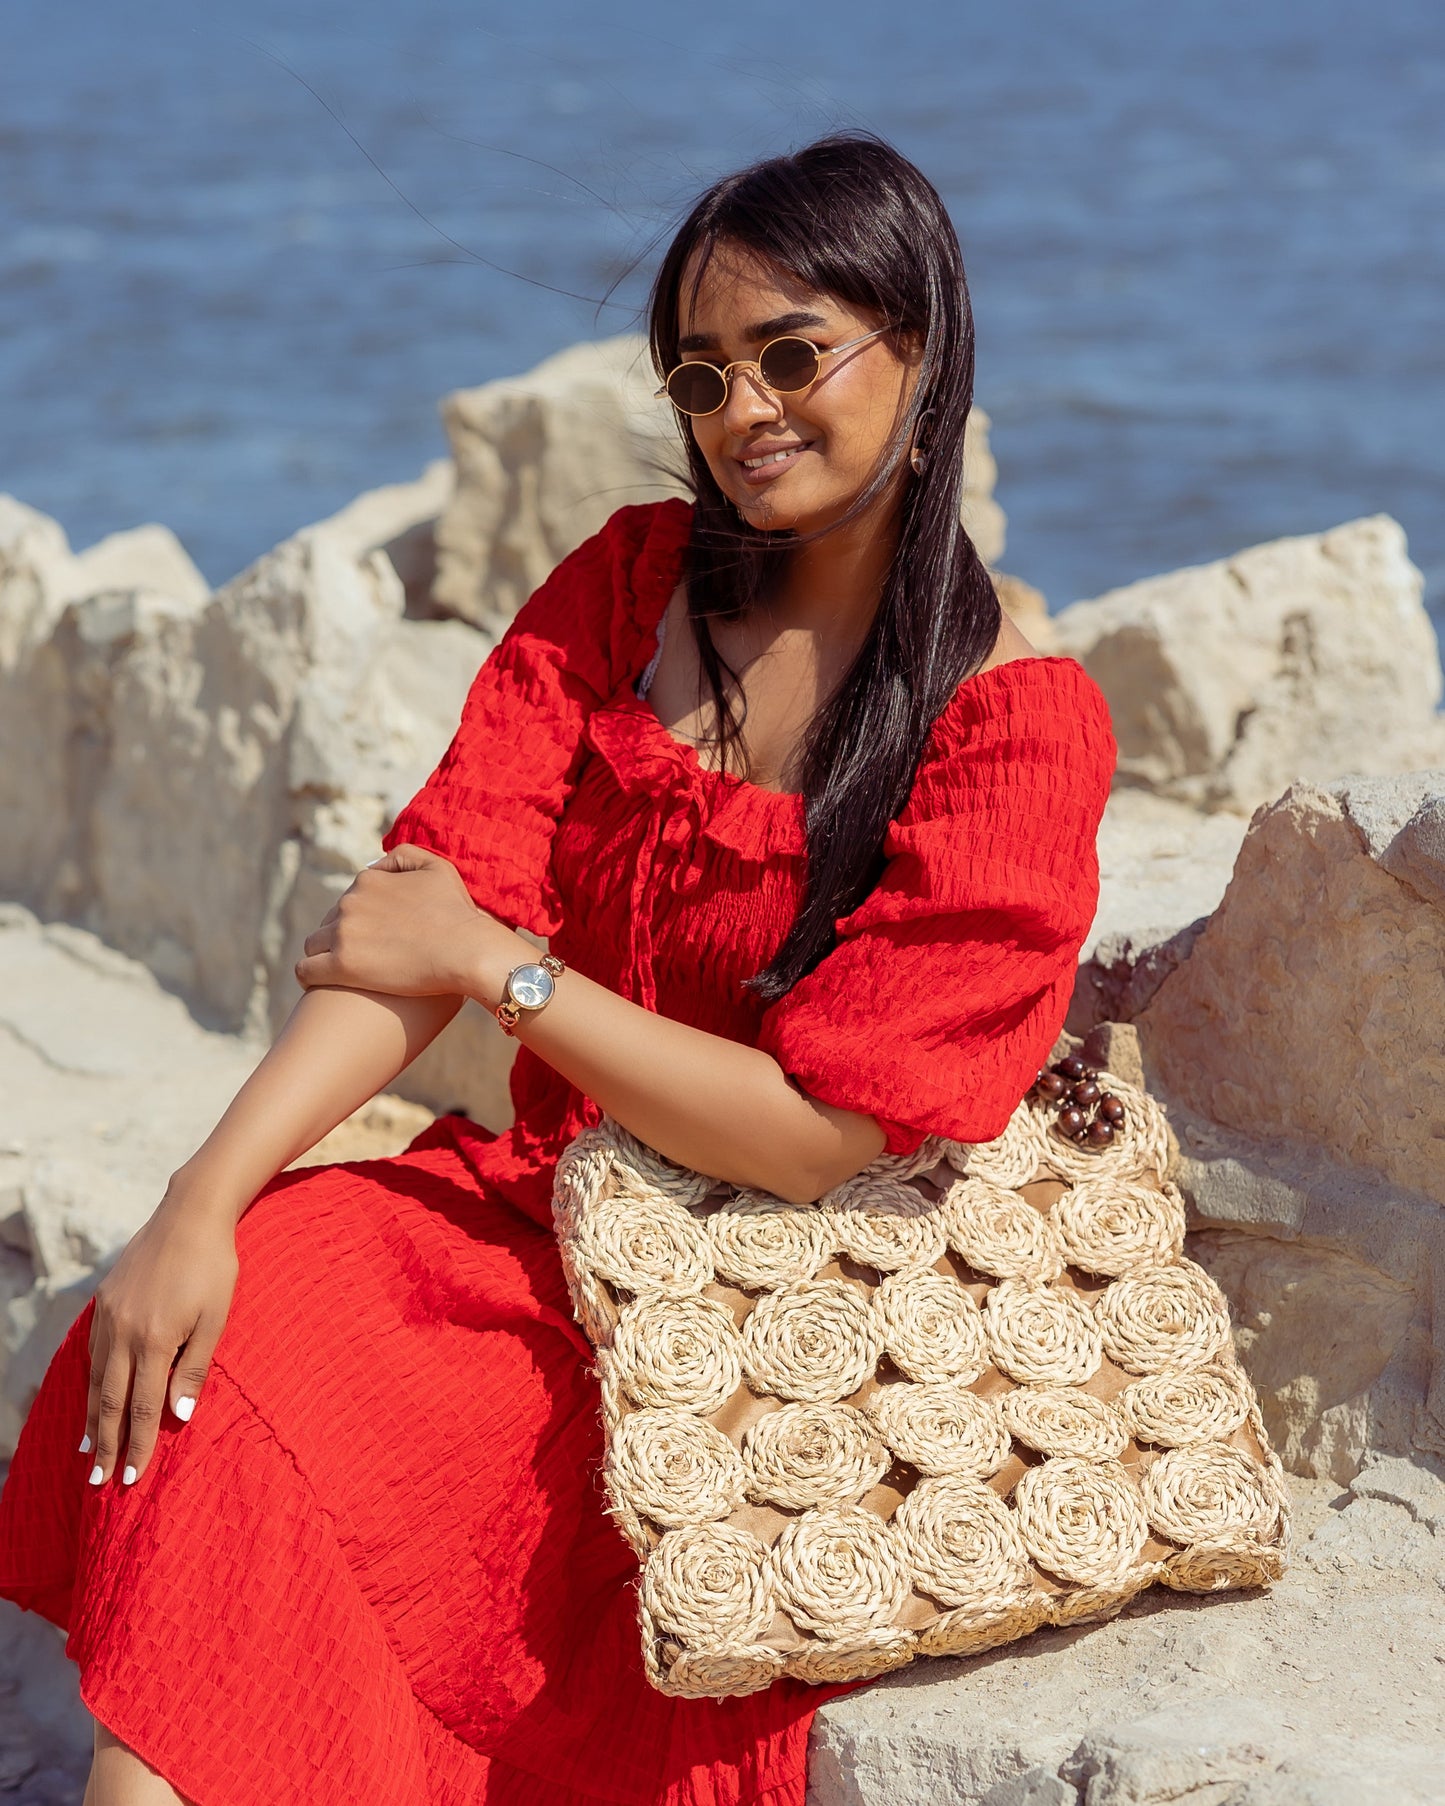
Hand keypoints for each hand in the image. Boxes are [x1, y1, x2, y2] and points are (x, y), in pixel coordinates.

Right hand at [83, 1193, 239, 1485]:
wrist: (189, 1216)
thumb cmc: (214, 1268)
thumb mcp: (216, 1318)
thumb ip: (195, 1368)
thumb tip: (178, 1417)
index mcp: (156, 1339)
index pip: (142, 1406)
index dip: (137, 1444)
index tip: (133, 1477)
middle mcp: (124, 1331)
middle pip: (111, 1401)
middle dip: (106, 1445)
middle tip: (99, 1483)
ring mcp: (108, 1316)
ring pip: (96, 1380)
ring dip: (92, 1420)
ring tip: (87, 1453)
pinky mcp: (102, 1302)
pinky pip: (92, 1353)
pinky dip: (90, 1383)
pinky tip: (92, 1401)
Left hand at [294, 844, 509, 998]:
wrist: (467, 951)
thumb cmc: (458, 913)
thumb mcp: (436, 867)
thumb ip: (403, 856)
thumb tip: (374, 864)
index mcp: (368, 881)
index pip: (349, 899)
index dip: (361, 918)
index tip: (376, 936)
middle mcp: (350, 902)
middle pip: (329, 921)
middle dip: (342, 936)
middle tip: (367, 957)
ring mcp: (343, 934)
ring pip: (314, 944)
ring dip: (325, 955)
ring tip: (344, 973)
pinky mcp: (342, 966)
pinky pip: (305, 970)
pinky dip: (309, 976)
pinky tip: (321, 983)